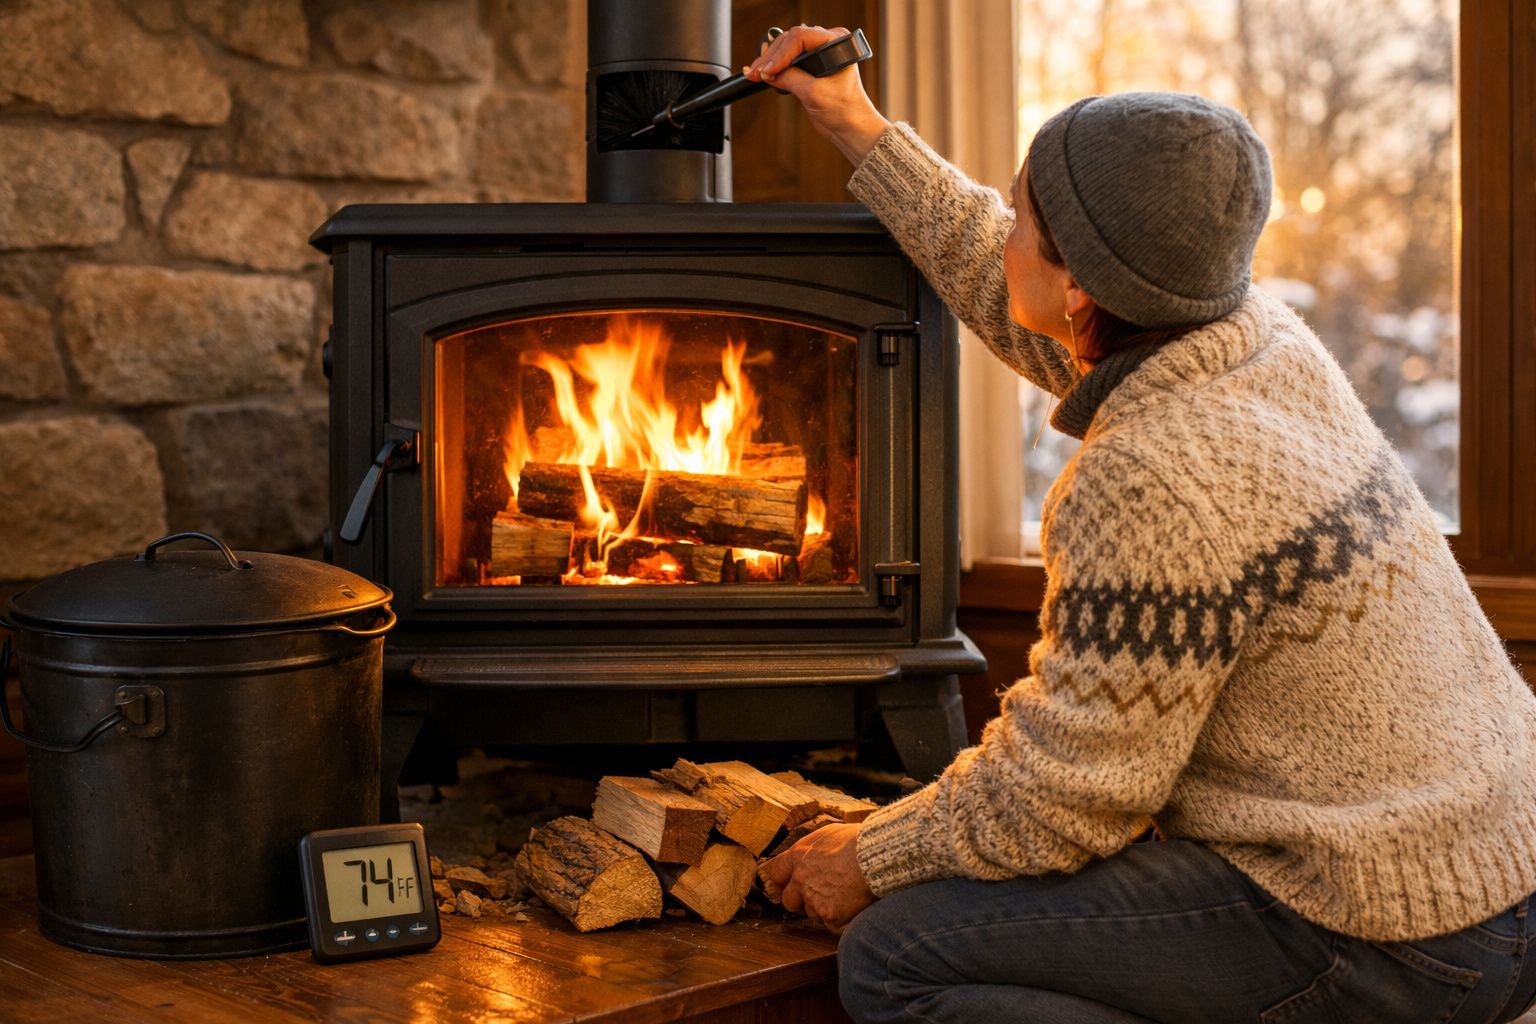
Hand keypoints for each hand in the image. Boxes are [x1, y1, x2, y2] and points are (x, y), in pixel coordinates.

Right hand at [742, 25, 891, 165]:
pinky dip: (774, 66)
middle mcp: (827, 44)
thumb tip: (767, 72)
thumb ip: (791, 78)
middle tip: (756, 72)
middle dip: (771, 57)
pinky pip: (788, 60)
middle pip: (790, 40)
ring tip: (755, 73)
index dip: (781, 53)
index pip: (800, 37)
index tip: (768, 71)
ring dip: (769, 61)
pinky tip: (762, 72)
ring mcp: (818, 55)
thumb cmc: (845, 110)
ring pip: (786, 49)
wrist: (851, 128)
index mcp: (835, 42)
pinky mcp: (810, 68)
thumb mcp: (814, 93)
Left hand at [764, 822, 875, 932]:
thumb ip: (815, 848)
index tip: (789, 883)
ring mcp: (814, 899)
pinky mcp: (830, 915)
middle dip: (800, 901)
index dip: (783, 880)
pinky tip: (853, 906)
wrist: (875, 856)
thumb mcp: (830, 834)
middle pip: (788, 900)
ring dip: (824, 909)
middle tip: (817, 896)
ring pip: (812, 913)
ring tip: (844, 896)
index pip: (777, 872)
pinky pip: (831, 924)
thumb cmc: (858, 840)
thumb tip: (814, 853)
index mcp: (798, 855)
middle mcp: (801, 879)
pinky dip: (841, 919)